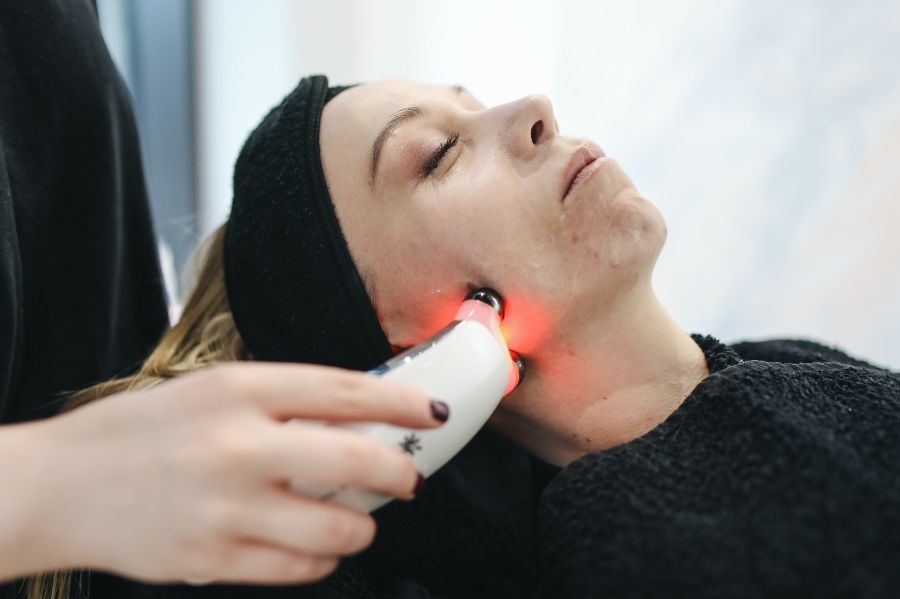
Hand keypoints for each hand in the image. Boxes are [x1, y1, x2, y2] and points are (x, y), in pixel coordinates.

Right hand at [11, 363, 445, 584]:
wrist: (60, 487)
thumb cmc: (139, 431)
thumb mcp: (210, 390)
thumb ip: (282, 399)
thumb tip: (359, 414)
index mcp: (239, 390)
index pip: (345, 390)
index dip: (401, 400)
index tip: (430, 410)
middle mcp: (238, 446)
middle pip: (358, 459)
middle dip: (401, 471)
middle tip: (409, 475)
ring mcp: (227, 509)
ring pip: (340, 528)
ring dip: (364, 525)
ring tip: (355, 516)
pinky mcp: (215, 560)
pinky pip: (301, 569)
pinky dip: (322, 558)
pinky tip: (312, 544)